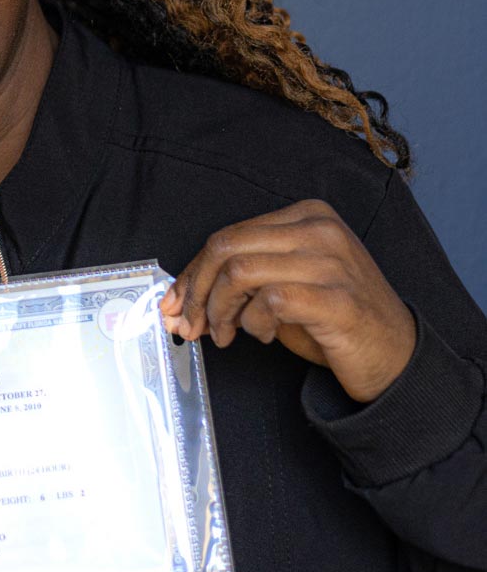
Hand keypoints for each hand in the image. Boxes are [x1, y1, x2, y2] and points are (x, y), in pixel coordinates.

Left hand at [160, 199, 414, 402]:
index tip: (174, 302)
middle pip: (225, 247)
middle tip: (190, 325)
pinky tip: (266, 336)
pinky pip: (269, 302)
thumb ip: (241, 277)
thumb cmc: (334, 319)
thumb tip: (180, 297)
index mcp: (306, 215)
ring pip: (239, 272)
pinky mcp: (337, 299)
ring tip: (227, 334)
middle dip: (196, 290)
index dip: (193, 272)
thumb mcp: (285, 283)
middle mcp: (319, 229)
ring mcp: (331, 262)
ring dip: (220, 311)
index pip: (228, 235)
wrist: (397, 356)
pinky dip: (253, 324)